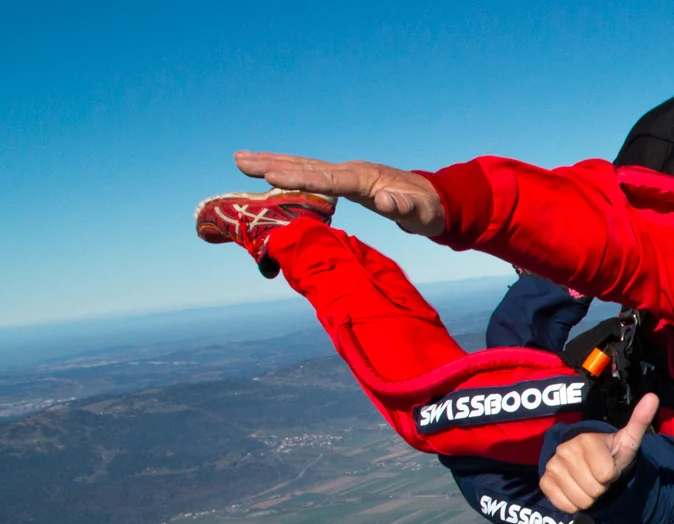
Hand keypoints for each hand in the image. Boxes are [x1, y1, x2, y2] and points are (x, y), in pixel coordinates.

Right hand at [234, 151, 446, 235]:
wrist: (434, 201)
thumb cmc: (427, 210)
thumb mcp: (421, 213)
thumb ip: (404, 207)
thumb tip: (385, 200)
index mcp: (364, 179)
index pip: (327, 179)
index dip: (299, 178)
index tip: (270, 175)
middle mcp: (351, 171)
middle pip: (307, 166)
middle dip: (273, 163)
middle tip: (238, 159)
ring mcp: (346, 174)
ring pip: (305, 167)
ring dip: (273, 163)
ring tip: (241, 160)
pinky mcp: (344, 181)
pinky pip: (310, 176)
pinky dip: (288, 173)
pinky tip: (268, 174)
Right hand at [539, 395, 658, 513]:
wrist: (591, 465)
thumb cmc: (611, 454)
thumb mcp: (628, 440)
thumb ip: (640, 421)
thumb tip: (653, 396)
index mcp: (585, 440)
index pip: (606, 475)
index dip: (611, 475)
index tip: (608, 466)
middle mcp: (564, 450)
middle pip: (594, 489)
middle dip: (600, 487)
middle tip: (598, 475)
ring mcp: (552, 466)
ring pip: (581, 500)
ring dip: (589, 497)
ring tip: (588, 482)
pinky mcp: (544, 482)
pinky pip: (565, 505)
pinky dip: (574, 504)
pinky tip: (576, 490)